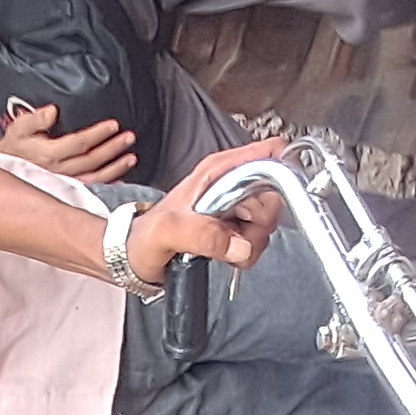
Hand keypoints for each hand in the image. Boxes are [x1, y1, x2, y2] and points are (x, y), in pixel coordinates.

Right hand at [0, 104, 136, 182]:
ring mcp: (63, 183)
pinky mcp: (65, 191)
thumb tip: (53, 111)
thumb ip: (35, 119)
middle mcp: (59, 171)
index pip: (80, 142)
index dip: (99, 133)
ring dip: (115, 168)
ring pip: (95, 177)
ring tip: (131, 158)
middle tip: (129, 138)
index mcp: (49, 155)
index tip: (113, 125)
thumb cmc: (12, 148)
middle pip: (92, 160)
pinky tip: (120, 180)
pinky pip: (90, 190)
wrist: (2, 172)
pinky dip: (107, 185)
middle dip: (113, 148)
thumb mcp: (18, 128)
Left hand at [125, 137, 291, 285]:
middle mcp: (230, 184)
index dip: (278, 173)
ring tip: (223, 247)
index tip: (263, 204)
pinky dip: (248, 252)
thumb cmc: (144, 238)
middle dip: (261, 221)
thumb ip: (202, 234)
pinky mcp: (236, 229)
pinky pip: (260, 239)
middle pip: (275, 194)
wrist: (137, 260)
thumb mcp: (167, 231)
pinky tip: (226, 254)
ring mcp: (235, 206)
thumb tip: (238, 245)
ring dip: (252, 241)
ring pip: (269, 221)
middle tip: (234, 235)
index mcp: (217, 171)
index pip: (268, 154)